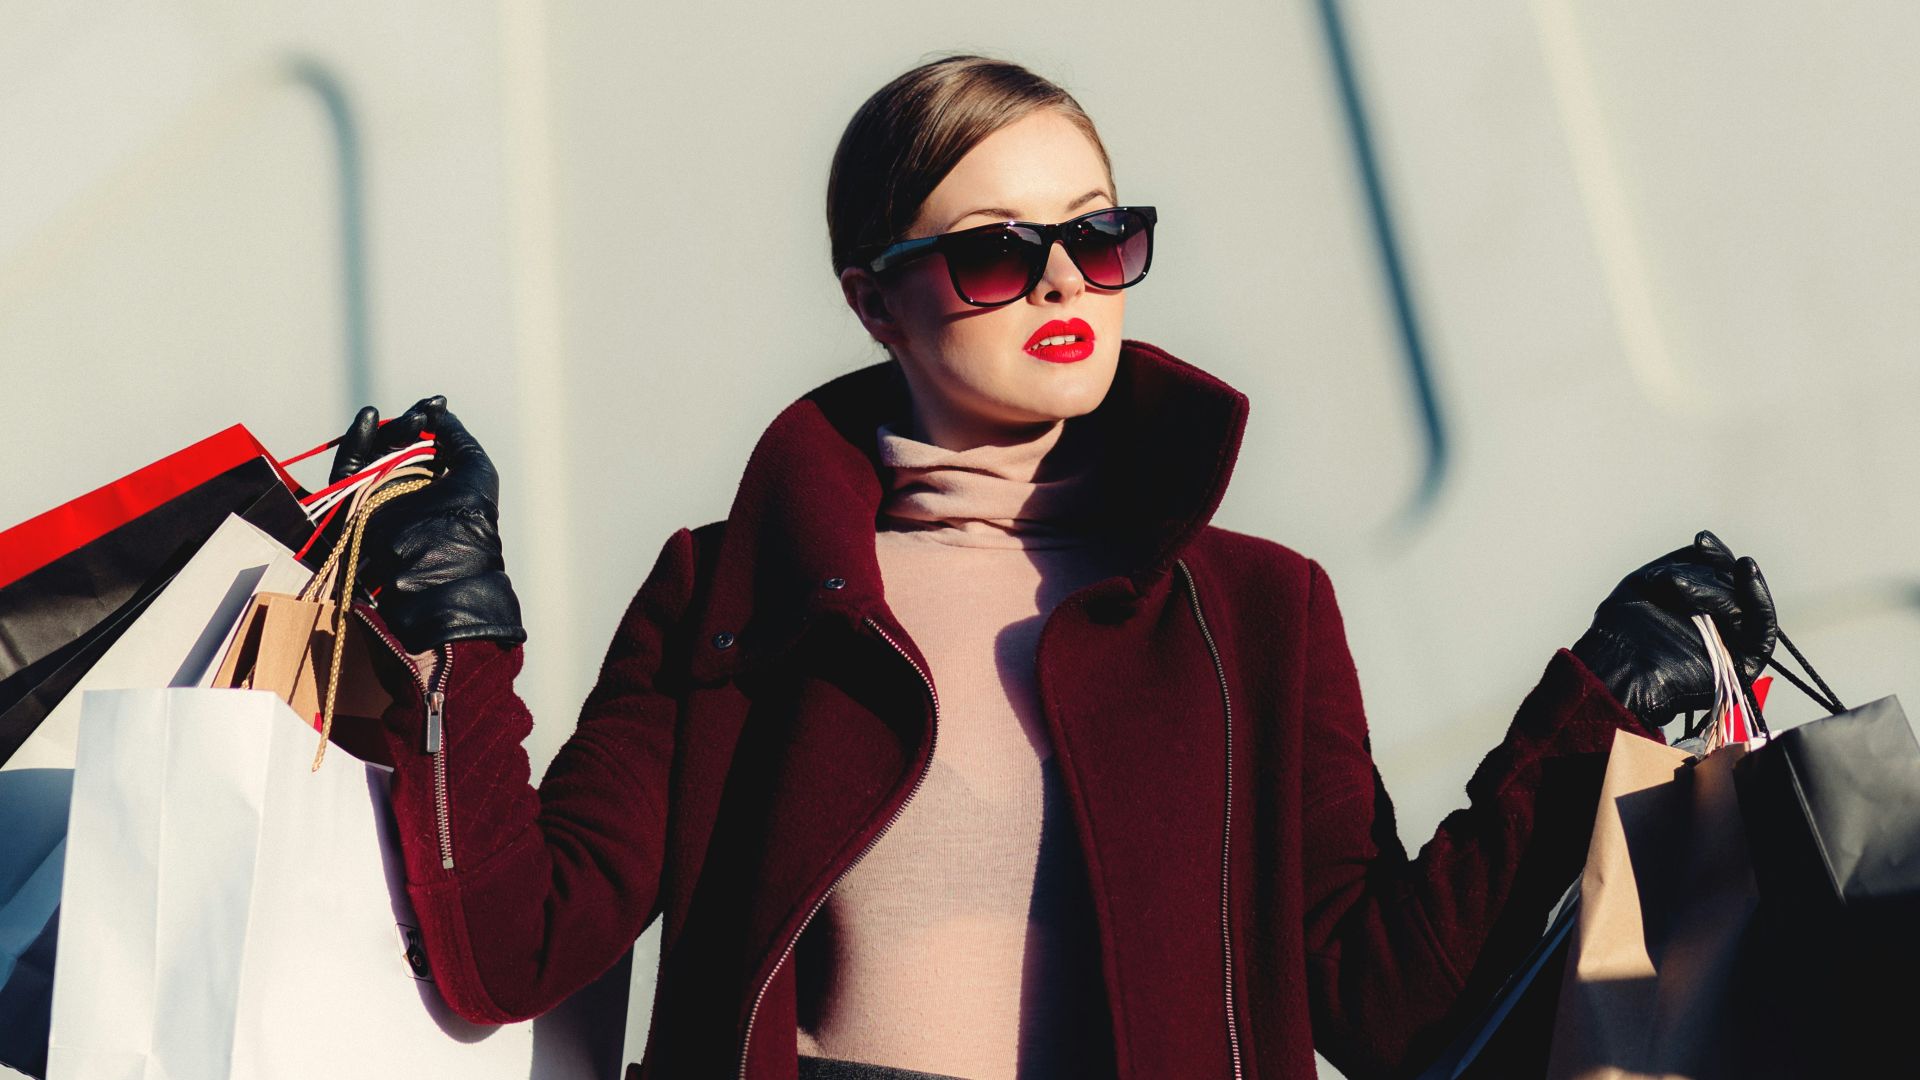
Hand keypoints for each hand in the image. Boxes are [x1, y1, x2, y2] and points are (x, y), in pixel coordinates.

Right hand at [327, 396, 525, 652]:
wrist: (440, 567)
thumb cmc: (468, 520)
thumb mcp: (475, 470)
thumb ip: (457, 437)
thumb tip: (438, 412)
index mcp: (435, 484)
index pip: (423, 444)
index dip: (426, 420)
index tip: (435, 404)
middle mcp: (405, 490)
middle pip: (395, 444)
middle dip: (408, 425)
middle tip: (421, 417)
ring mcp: (377, 498)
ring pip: (372, 454)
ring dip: (387, 431)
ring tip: (408, 421)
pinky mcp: (352, 506)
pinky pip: (346, 471)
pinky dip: (355, 443)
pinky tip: (369, 417)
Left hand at [1570, 529, 1777, 728]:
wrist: (1616, 672)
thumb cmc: (1623, 631)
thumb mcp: (1647, 584)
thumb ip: (1680, 564)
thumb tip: (1707, 545)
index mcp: (1698, 610)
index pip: (1720, 577)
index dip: (1715, 557)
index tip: (1702, 540)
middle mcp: (1719, 626)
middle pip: (1734, 588)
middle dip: (1711, 573)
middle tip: (1681, 573)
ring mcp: (1734, 645)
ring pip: (1745, 605)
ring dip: (1722, 587)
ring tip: (1682, 588)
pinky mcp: (1746, 665)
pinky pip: (1764, 631)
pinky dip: (1759, 600)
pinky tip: (1746, 574)